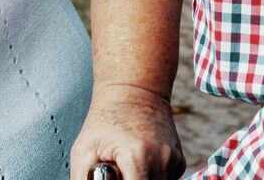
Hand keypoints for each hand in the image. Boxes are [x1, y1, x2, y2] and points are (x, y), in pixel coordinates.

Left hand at [70, 83, 185, 179]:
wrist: (134, 92)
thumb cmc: (105, 120)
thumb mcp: (84, 151)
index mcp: (138, 157)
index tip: (115, 177)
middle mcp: (162, 160)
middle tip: (119, 169)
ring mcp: (174, 161)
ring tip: (128, 163)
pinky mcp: (179, 163)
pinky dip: (151, 177)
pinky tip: (141, 161)